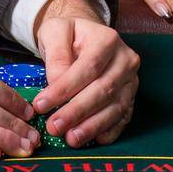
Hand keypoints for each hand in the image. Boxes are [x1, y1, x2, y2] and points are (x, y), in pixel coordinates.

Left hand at [31, 0, 140, 146]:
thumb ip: (56, 54)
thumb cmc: (68, 34)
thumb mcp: (54, 32)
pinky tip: (94, 139)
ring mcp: (131, 80)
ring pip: (115, 107)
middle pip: (103, 90)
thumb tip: (57, 83)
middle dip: (77, 111)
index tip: (41, 105)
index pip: (88, 68)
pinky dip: (110, 130)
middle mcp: (125, 60)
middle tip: (54, 127)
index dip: (65, 89)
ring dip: (92, 125)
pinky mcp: (131, 97)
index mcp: (107, 39)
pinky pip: (123, 117)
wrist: (85, 37)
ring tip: (71, 138)